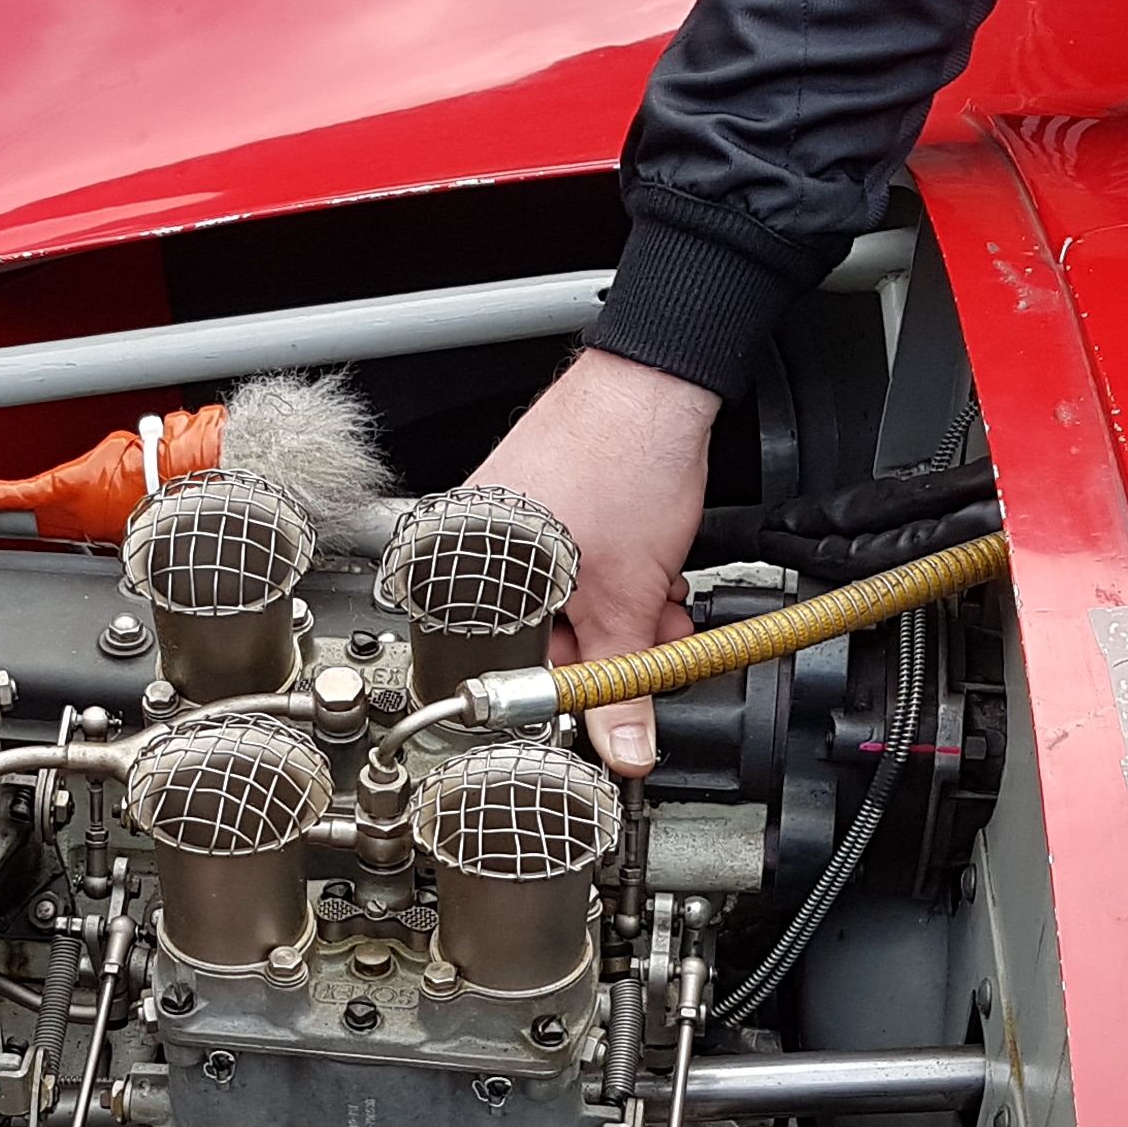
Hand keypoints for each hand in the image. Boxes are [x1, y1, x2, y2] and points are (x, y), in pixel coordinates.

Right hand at [467, 349, 720, 774]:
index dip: (564, 692)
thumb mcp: (627, 596)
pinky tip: (648, 569)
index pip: (503, 668)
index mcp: (467, 570)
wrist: (658, 379)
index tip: (603, 706)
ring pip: (564, 603)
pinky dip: (613, 577)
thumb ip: (623, 682)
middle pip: (538, 637)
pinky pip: (570, 564)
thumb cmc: (621, 457)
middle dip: (609, 648)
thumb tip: (623, 747)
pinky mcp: (540, 500)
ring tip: (660, 600)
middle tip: (653, 646)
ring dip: (622, 616)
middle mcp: (472, 542)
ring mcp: (505, 518)